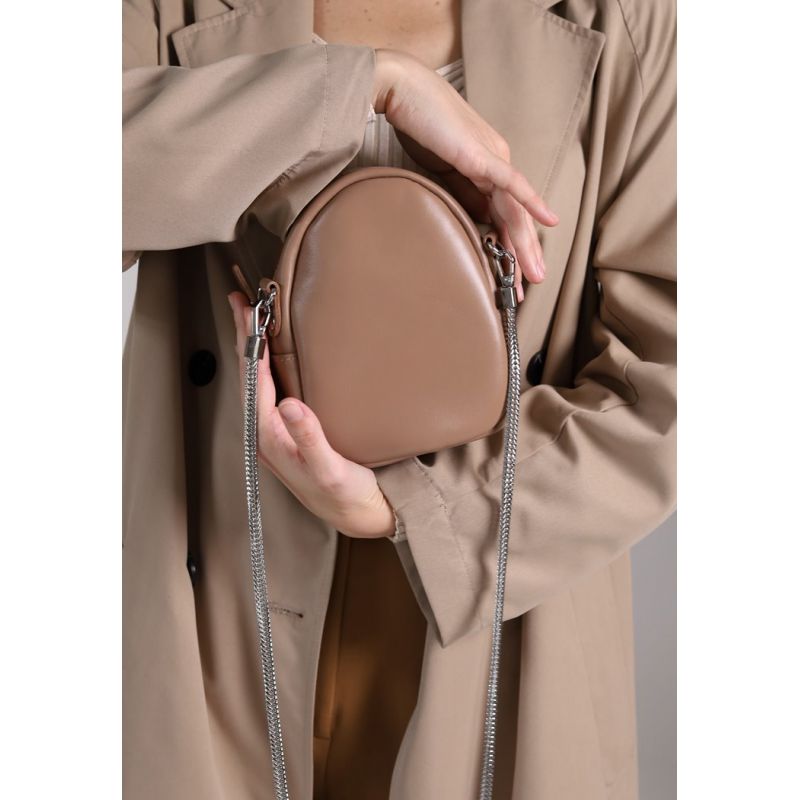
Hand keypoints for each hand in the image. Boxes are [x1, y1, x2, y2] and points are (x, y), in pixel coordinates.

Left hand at [228, 291, 395, 538]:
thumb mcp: (329, 469)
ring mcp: (275, 434)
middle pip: (248, 378)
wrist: (358, 515)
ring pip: (256, 384)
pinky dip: (266, 367)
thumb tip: (289, 406)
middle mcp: (265, 435)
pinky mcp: (287, 433)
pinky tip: (273, 357)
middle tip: (241, 302)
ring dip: (253, 350)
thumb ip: (308, 439)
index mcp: (270, 439)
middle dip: (244, 339)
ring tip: (252, 320)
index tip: (250, 313)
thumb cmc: (345, 495)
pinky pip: (269, 392)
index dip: (251, 346)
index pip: (254, 383)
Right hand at [372, 48, 558, 301]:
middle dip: (522, 255)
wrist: (401, 90)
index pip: (501, 215)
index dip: (507, 246)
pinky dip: (531, 202)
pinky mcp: (482, 155)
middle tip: (529, 286)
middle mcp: (495, 164)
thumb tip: (471, 219)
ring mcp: (492, 159)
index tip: (509, 275)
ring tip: (533, 274)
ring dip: (526, 244)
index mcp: (484, 168)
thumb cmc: (416, 125)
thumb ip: (458, 193)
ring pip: (516, 210)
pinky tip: (547, 221)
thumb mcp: (439, 170)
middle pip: (514, 218)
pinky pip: (512, 184)